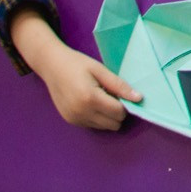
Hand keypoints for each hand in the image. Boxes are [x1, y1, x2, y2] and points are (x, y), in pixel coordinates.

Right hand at [12, 10, 138, 129]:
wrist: (52, 66)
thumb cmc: (78, 64)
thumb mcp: (100, 70)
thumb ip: (119, 85)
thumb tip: (138, 98)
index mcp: (90, 99)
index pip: (119, 112)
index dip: (125, 103)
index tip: (121, 92)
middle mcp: (81, 113)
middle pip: (113, 124)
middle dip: (117, 111)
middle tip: (110, 94)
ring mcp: (74, 119)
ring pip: (104, 127)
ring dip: (107, 116)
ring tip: (100, 97)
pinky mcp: (70, 121)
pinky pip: (92, 125)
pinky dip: (97, 117)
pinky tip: (90, 102)